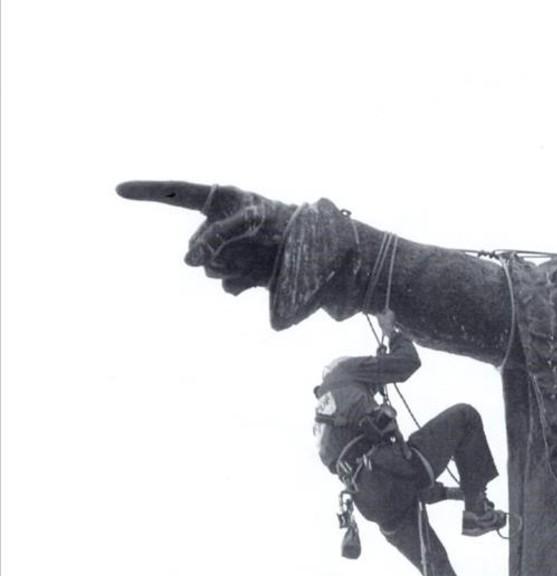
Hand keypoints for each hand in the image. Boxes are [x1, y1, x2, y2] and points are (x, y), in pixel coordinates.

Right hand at [117, 180, 295, 294]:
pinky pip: (226, 285)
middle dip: (219, 249)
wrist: (318, 255)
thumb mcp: (252, 220)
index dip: (148, 191)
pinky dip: (243, 284)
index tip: (118, 189)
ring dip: (236, 267)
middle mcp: (218, 226)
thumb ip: (217, 236)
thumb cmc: (287, 226)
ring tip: (264, 257)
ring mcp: (227, 252)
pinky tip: (263, 276)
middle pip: (195, 247)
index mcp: (220, 201)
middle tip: (252, 243)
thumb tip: (187, 261)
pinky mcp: (240, 275)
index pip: (177, 193)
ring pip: (210, 270)